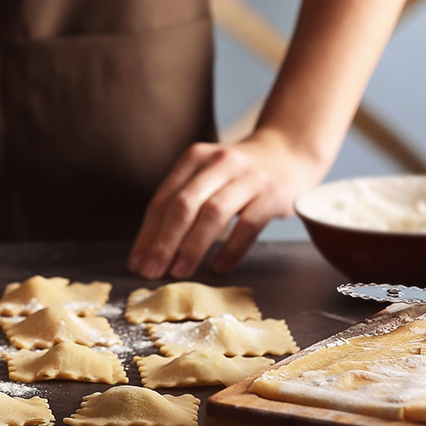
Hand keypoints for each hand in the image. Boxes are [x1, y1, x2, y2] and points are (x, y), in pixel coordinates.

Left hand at [127, 129, 326, 278]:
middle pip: (184, 205)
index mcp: (195, 158)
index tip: (136, 263)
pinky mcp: (273, 193)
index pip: (163, 199)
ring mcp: (248, 177)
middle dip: (163, 242)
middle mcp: (219, 163)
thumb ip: (183, 201)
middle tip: (151, 272)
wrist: (288, 153)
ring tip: (179, 272)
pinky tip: (217, 267)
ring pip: (213, 213)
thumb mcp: (207, 174)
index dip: (147, 233)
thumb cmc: (238, 174)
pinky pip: (249, 224)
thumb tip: (152, 247)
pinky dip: (231, 249)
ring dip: (193, 246)